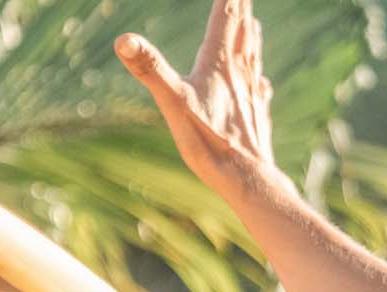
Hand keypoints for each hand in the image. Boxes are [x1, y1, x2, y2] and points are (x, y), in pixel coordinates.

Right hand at [115, 0, 283, 191]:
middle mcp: (239, 75)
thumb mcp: (173, 102)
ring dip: (251, 38)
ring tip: (253, 24)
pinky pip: (259, 90)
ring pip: (252, 58)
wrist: (247, 179)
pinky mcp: (256, 118)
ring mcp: (250, 96)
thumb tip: (123, 40)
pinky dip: (258, 77)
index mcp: (219, 64)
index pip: (225, 19)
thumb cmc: (210, 142)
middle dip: (240, 10)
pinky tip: (263, 82)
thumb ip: (150, 69)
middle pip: (242, 33)